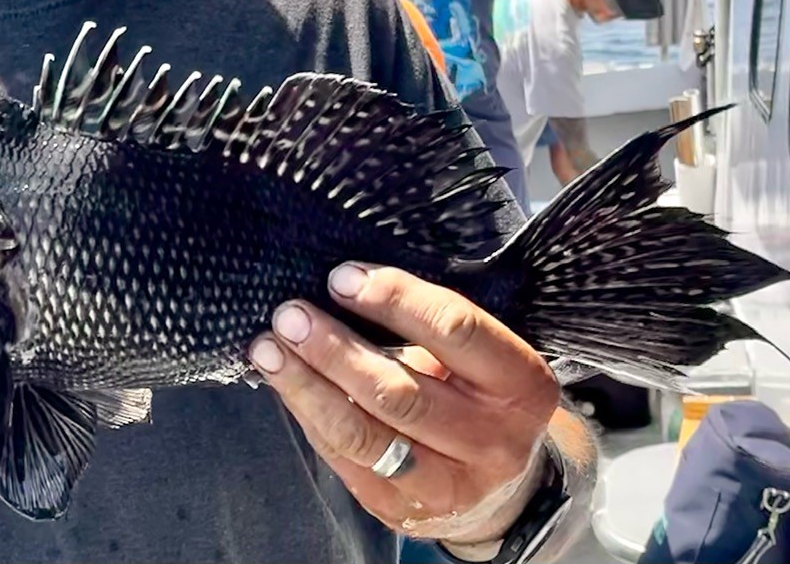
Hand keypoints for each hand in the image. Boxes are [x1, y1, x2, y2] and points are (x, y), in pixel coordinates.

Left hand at [249, 264, 558, 546]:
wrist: (503, 483)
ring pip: (365, 435)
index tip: (341, 277)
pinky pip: (346, 462)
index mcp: (521, 383)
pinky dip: (309, 418)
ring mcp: (450, 486)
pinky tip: (285, 385)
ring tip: (268, 349)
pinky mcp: (405, 512)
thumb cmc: (479, 387)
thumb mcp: (481, 351)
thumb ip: (429, 320)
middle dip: (335, 350)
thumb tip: (346, 281)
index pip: (454, 329)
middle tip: (289, 315)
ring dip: (307, 387)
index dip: (394, 298)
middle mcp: (493, 441)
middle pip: (401, 393)